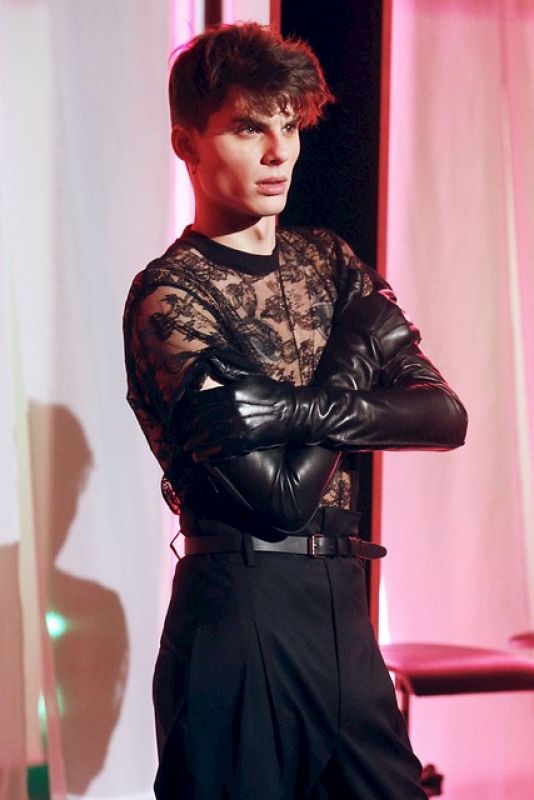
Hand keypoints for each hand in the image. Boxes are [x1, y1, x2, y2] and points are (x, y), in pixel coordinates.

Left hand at [182, 375, 314, 460]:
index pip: (200, 402)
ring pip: (208, 436)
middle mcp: (231, 408)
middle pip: (200, 421)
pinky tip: (201, 458)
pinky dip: (208, 454)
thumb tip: (211, 363)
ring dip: (195, 445)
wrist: (293, 411)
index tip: (184, 418)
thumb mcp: (250, 377)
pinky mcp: (245, 440)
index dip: (188, 412)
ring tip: (188, 450)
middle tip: (182, 436)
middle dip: (188, 430)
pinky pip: (221, 448)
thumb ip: (229, 373)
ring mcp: (238, 425)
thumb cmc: (272, 393)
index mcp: (231, 391)